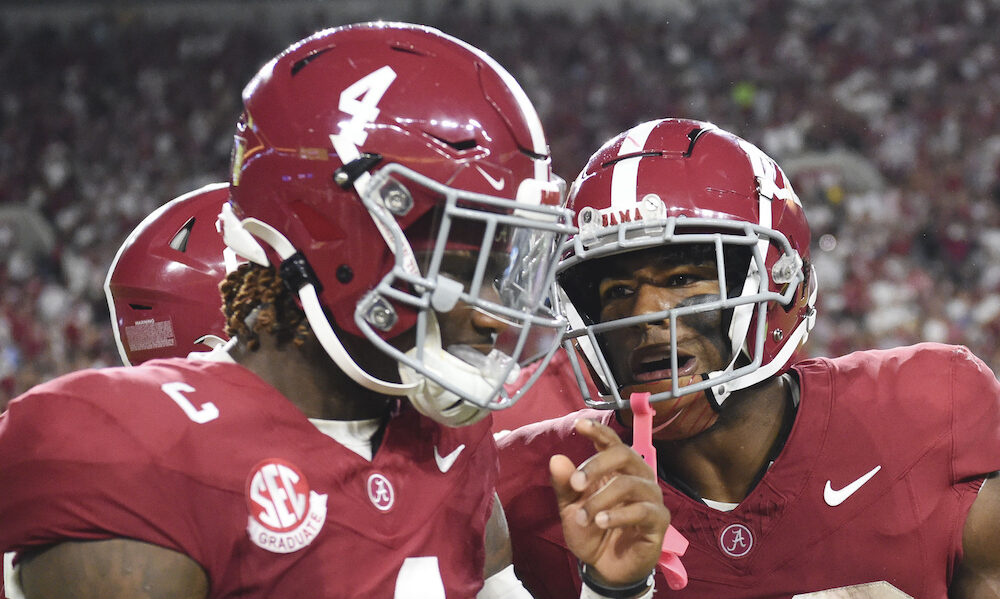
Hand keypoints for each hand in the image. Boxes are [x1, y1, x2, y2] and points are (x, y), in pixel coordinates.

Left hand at [550, 418, 668, 586]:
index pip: (611, 442)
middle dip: (596, 465)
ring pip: (629, 484)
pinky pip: (642, 510)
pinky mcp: (659, 520)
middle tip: (575, 484)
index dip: (598, 431)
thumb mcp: (571, 509)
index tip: (580, 425)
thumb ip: (565, 486)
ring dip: (600, 500)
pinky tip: (601, 523)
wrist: (604, 568)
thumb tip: (556, 459)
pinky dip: (618, 515)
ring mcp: (651, 498)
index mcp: (617, 469)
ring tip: (583, 518)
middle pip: (624, 454)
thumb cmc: (591, 532)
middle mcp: (637, 477)